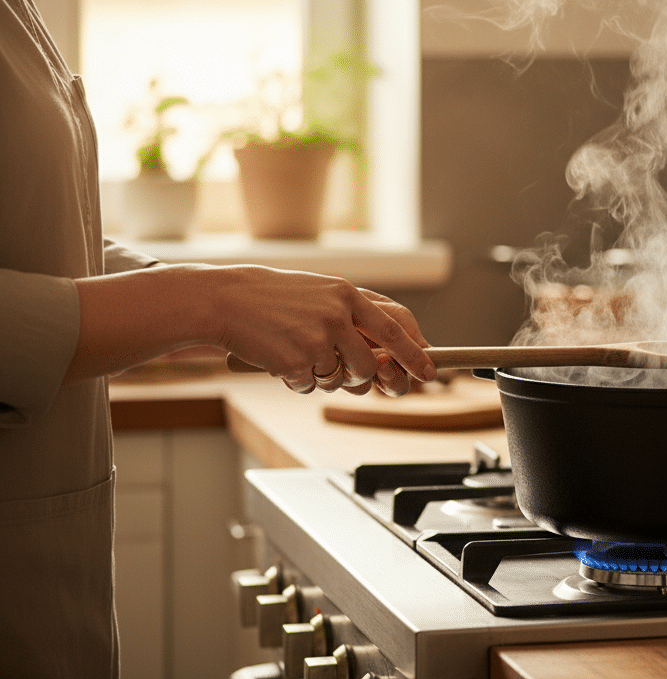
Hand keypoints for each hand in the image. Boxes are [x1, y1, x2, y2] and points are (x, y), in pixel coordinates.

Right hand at [208, 266, 436, 394]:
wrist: (223, 300)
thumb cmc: (271, 298)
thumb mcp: (320, 292)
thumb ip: (355, 315)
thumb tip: (389, 348)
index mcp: (348, 294)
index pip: (396, 329)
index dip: (416, 354)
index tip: (430, 373)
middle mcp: (338, 315)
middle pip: (371, 366)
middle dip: (360, 377)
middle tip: (339, 370)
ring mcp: (318, 338)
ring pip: (342, 379)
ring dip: (325, 378)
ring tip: (300, 354)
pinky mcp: (297, 360)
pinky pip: (309, 386)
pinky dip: (295, 380)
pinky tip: (279, 357)